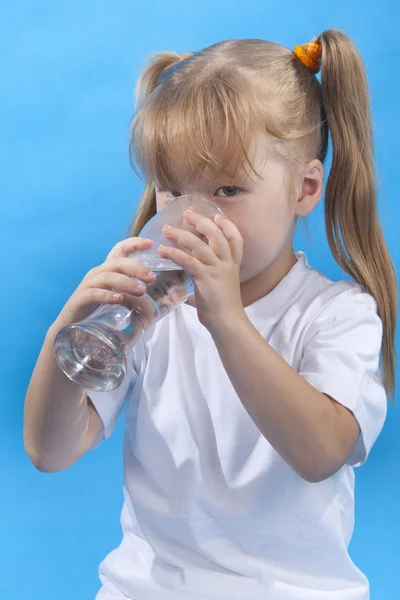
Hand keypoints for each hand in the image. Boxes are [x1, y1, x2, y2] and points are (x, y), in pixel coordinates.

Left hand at [159, 209, 245, 329]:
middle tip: (187, 214)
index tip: (218, 217)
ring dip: (181, 235)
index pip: (236, 241)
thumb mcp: (215, 293)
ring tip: (167, 230)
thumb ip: (203, 288)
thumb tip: (189, 294)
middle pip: (217, 236)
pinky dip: (174, 253)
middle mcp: (227, 265)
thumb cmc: (222, 312)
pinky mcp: (206, 277)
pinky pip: (189, 260)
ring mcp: (218, 270)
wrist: (228, 323)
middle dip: (201, 222)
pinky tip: (163, 250)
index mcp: (232, 267)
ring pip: (200, 245)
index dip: (228, 227)